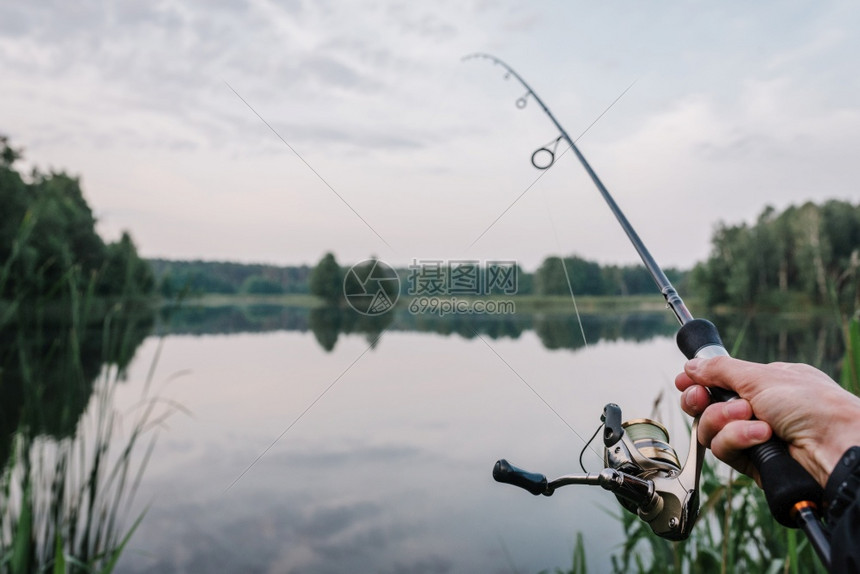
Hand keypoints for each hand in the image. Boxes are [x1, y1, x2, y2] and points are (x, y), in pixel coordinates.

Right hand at [675, 356, 859, 486]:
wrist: (836, 448)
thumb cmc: (812, 405)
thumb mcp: (761, 376)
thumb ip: (720, 370)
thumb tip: (692, 365)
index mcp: (764, 385)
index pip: (720, 382)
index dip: (698, 382)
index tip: (684, 381)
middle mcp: (757, 410)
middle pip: (707, 407)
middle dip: (702, 402)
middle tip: (700, 398)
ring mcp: (754, 437)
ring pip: (711, 430)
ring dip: (725, 421)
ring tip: (750, 416)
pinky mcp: (753, 462)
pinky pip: (725, 450)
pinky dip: (738, 439)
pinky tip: (760, 436)